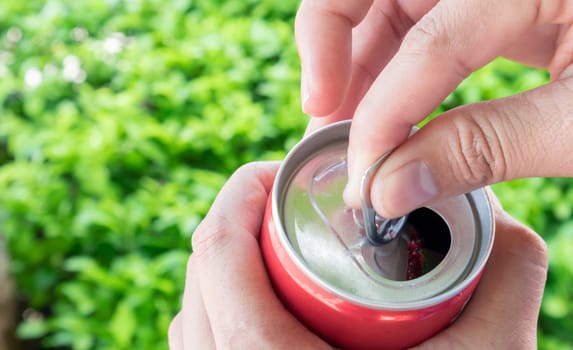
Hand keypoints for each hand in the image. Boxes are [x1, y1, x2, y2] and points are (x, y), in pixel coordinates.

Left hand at [168, 162, 547, 348]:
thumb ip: (506, 278)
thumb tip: (506, 219)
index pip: (216, 246)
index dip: (244, 189)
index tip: (284, 172)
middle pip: (204, 267)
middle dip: (246, 220)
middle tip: (296, 205)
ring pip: (198, 304)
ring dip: (236, 262)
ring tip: (288, 247)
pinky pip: (203, 338)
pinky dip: (230, 306)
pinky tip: (277, 304)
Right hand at [296, 0, 572, 215]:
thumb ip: (486, 148)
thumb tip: (392, 190)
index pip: (427, 43)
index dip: (382, 116)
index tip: (362, 180)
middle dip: (334, 52)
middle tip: (322, 121)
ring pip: (392, 7)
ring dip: (357, 65)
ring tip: (341, 128)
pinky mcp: (499, 6)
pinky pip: (424, 25)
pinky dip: (394, 69)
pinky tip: (384, 115)